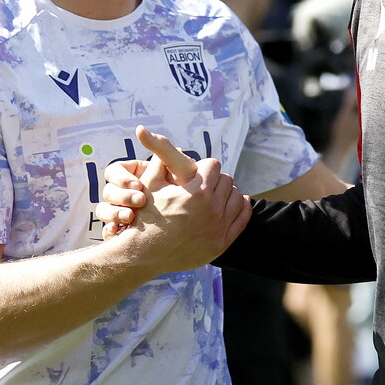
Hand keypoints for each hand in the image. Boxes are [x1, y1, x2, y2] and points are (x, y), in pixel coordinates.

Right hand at [99, 126, 250, 273]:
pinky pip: (242, 218)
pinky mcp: (221, 244)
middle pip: (226, 180)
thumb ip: (159, 158)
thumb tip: (147, 130)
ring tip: (213, 196)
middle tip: (203, 186)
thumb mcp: (150, 184)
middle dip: (214, 180)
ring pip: (236, 197)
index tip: (196, 173)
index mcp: (198, 192)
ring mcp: (218, 228)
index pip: (213, 165)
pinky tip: (230, 205)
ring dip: (226, 194)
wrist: (143, 254)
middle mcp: (212, 209)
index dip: (202, 168)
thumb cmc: (146, 215)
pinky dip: (239, 208)